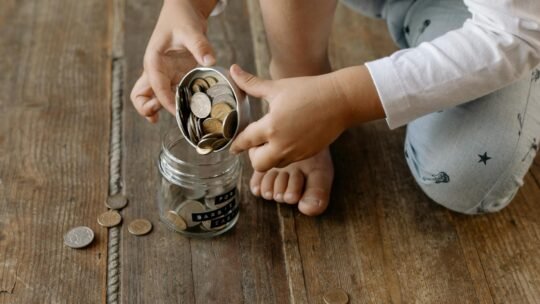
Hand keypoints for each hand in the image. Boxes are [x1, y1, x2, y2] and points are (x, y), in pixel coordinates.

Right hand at [130, 0, 216, 122]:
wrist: (184, 10)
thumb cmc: (181, 18)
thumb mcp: (191, 30)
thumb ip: (199, 45)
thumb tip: (209, 61)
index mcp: (153, 61)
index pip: (155, 87)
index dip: (165, 102)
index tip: (179, 111)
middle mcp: (156, 71)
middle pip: (141, 96)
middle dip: (148, 109)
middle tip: (164, 117)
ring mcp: (165, 75)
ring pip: (154, 99)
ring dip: (161, 110)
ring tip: (178, 118)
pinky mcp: (175, 76)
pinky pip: (171, 94)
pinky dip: (176, 104)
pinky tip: (190, 110)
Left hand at [229, 64, 353, 170]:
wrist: (341, 100)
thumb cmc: (309, 90)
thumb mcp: (277, 87)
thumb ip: (252, 84)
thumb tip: (232, 70)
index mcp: (271, 126)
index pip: (246, 142)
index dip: (236, 144)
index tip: (233, 146)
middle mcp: (282, 144)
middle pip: (258, 164)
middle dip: (253, 156)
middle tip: (257, 142)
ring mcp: (296, 152)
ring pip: (274, 165)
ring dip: (269, 156)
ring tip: (273, 139)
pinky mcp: (308, 154)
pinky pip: (289, 161)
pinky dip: (284, 155)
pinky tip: (287, 139)